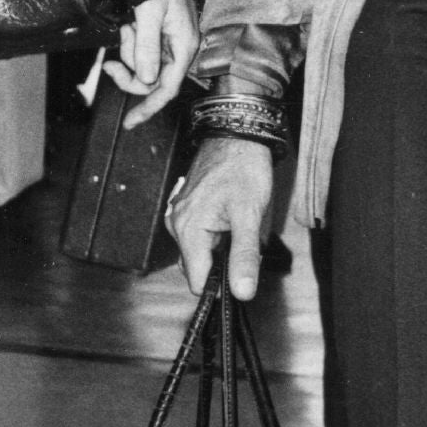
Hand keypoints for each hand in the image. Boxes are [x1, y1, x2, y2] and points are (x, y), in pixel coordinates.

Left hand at [103, 0, 199, 126]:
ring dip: (129, 49)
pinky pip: (141, 51)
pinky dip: (131, 41)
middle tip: (110, 64)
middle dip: (128, 71)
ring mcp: (170, 46)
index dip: (148, 108)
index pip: (166, 89)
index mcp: (183, 49)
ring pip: (142, 65)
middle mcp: (179, 51)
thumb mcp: (150, 15)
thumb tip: (145, 79)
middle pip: (150, 80)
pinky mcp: (161, 40)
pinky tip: (132, 24)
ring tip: (130, 26)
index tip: (130, 122)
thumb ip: (148, 48)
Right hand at [169, 134, 275, 300]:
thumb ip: (244, 256)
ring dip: (221, 247)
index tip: (242, 270)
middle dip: (223, 263)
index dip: (223, 283)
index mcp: (188, 230)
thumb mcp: (250, 215)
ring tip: (238, 223)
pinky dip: (216, 235)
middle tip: (244, 238)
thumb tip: (242, 292)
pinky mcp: (184, 209)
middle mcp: (176, 225)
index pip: (198, 282)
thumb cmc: (243, 169)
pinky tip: (229, 216)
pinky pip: (198, 236)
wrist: (237, 135)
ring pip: (200, 252)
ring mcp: (178, 216)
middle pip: (199, 268)